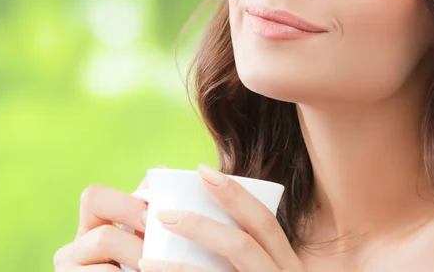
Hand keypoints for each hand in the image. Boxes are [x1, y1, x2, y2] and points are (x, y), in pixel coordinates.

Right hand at [53, 168, 162, 270]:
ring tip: (153, 266)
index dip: (124, 205)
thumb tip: (163, 171)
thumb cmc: (142, 263)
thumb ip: (146, 209)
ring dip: (136, 266)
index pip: (93, 197)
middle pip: (102, 236)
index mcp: (92, 226)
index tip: (150, 219)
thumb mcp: (143, 237)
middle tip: (154, 256)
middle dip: (136, 247)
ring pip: (105, 263)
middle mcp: (73, 249)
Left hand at [137, 164, 304, 271]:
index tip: (203, 171)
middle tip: (161, 213)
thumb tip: (196, 215)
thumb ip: (247, 252)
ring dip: (181, 267)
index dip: (236, 194)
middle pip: (245, 244)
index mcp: (288, 265)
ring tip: (145, 258)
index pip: (265, 222)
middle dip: (202, 224)